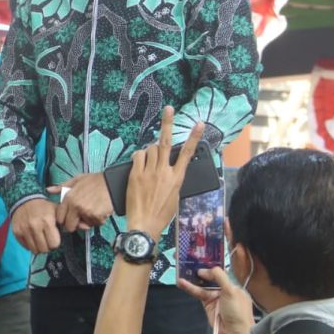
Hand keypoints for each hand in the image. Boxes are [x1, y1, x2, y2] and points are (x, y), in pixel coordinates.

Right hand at [11, 198, 59, 252]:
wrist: (24, 199)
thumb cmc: (43, 207)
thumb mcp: (56, 210)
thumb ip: (64, 222)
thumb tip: (69, 232)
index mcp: (47, 221)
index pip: (54, 244)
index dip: (55, 242)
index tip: (54, 238)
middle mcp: (35, 226)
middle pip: (44, 249)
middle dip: (47, 246)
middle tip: (47, 240)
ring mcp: (24, 229)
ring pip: (35, 250)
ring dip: (39, 247)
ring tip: (40, 240)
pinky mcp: (16, 232)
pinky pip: (26, 247)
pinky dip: (30, 245)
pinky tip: (32, 238)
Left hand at [50, 172, 112, 231]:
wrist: (112, 183)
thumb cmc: (95, 181)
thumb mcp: (76, 180)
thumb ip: (61, 187)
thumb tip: (48, 189)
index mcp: (68, 198)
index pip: (60, 218)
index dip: (64, 219)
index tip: (69, 218)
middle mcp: (75, 206)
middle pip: (69, 226)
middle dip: (74, 224)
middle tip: (81, 218)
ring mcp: (86, 212)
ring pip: (84, 226)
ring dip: (88, 221)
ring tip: (92, 210)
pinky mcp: (96, 216)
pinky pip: (95, 224)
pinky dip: (98, 220)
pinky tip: (100, 211)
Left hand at [125, 106, 205, 234]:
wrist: (144, 224)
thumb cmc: (162, 214)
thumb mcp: (175, 196)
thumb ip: (173, 178)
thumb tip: (171, 168)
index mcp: (177, 178)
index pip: (187, 153)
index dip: (193, 137)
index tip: (198, 124)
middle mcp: (163, 172)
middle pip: (165, 142)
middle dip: (167, 123)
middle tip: (168, 109)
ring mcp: (148, 172)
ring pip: (149, 149)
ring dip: (150, 150)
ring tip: (150, 159)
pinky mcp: (135, 175)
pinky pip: (137, 157)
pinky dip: (139, 156)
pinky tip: (140, 161)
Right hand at [178, 268, 254, 333]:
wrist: (234, 331)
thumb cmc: (238, 311)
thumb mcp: (231, 291)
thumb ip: (220, 277)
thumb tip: (205, 270)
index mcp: (233, 286)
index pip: (220, 274)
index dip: (210, 268)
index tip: (200, 262)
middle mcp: (224, 291)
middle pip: (209, 279)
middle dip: (199, 273)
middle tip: (187, 265)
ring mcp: (215, 297)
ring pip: (201, 286)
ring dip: (191, 280)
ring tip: (181, 274)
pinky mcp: (207, 304)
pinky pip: (197, 293)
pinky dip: (190, 288)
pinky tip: (182, 283)